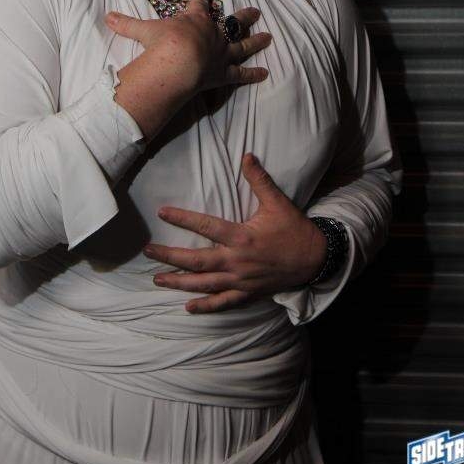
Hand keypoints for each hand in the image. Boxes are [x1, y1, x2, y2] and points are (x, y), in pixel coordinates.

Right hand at [105, 0, 271, 96]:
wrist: (177, 62)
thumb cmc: (162, 43)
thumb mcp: (142, 30)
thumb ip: (127, 23)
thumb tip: (107, 16)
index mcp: (195, 19)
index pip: (201, 3)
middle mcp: (213, 34)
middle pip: (232, 22)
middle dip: (244, 15)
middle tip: (256, 11)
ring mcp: (221, 53)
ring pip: (243, 45)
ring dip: (256, 41)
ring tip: (269, 37)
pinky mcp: (224, 73)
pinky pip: (241, 74)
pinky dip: (253, 74)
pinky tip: (265, 73)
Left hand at [142, 153, 328, 312]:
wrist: (315, 259)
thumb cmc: (294, 229)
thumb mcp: (277, 202)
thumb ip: (259, 180)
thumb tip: (247, 155)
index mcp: (242, 237)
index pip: (205, 227)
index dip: (182, 219)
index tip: (162, 213)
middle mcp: (237, 261)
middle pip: (196, 261)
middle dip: (170, 257)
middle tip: (148, 252)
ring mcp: (241, 280)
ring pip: (204, 284)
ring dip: (179, 283)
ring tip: (157, 279)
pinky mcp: (248, 294)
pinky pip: (223, 302)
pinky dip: (206, 306)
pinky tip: (188, 307)